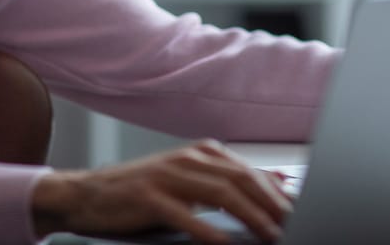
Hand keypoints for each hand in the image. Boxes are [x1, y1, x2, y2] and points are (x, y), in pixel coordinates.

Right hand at [31, 140, 290, 243]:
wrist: (87, 194)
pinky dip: (209, 231)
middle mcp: (188, 158)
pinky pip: (186, 215)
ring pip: (221, 194)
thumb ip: (231, 181)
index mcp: (202, 153)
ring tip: (272, 236)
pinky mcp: (149, 196)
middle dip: (273, 205)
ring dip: (252, 217)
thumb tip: (278, 181)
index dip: (278, 194)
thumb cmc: (142, 194)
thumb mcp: (190, 183)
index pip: (251, 172)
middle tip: (295, 226)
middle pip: (242, 180)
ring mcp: (168, 175)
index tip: (302, 213)